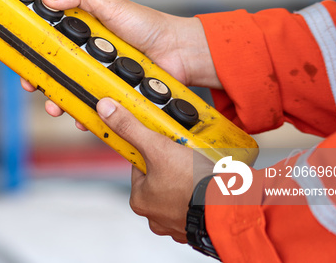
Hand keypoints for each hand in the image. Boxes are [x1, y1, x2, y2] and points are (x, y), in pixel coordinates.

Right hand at [21, 0, 219, 127]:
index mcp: (82, 32)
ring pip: (71, 92)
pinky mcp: (113, 96)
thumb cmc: (148, 26)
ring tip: (56, 107)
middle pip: (55, 71)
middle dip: (40, 81)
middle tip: (32, 86)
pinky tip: (83, 118)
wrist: (179, 52)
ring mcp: (99, 77)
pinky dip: (86, 116)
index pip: (49, 41)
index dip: (33, 50)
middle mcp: (87, 56)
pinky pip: (94, 109)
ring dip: (60, 102)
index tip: (21, 57)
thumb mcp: (111, 4)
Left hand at [96, 97, 213, 241]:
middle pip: (159, 177)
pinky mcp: (197, 226)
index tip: (166, 144)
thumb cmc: (193, 183)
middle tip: (187, 156)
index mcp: (140, 200)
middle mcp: (155, 216)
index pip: (139, 165)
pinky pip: (195, 203)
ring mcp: (177, 223)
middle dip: (172, 165)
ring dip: (187, 179)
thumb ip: (130, 127)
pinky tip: (208, 184)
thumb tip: (105, 110)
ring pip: (178, 190)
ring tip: (199, 169)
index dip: (153, 150)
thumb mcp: (157, 147)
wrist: (230, 207)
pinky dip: (200, 194)